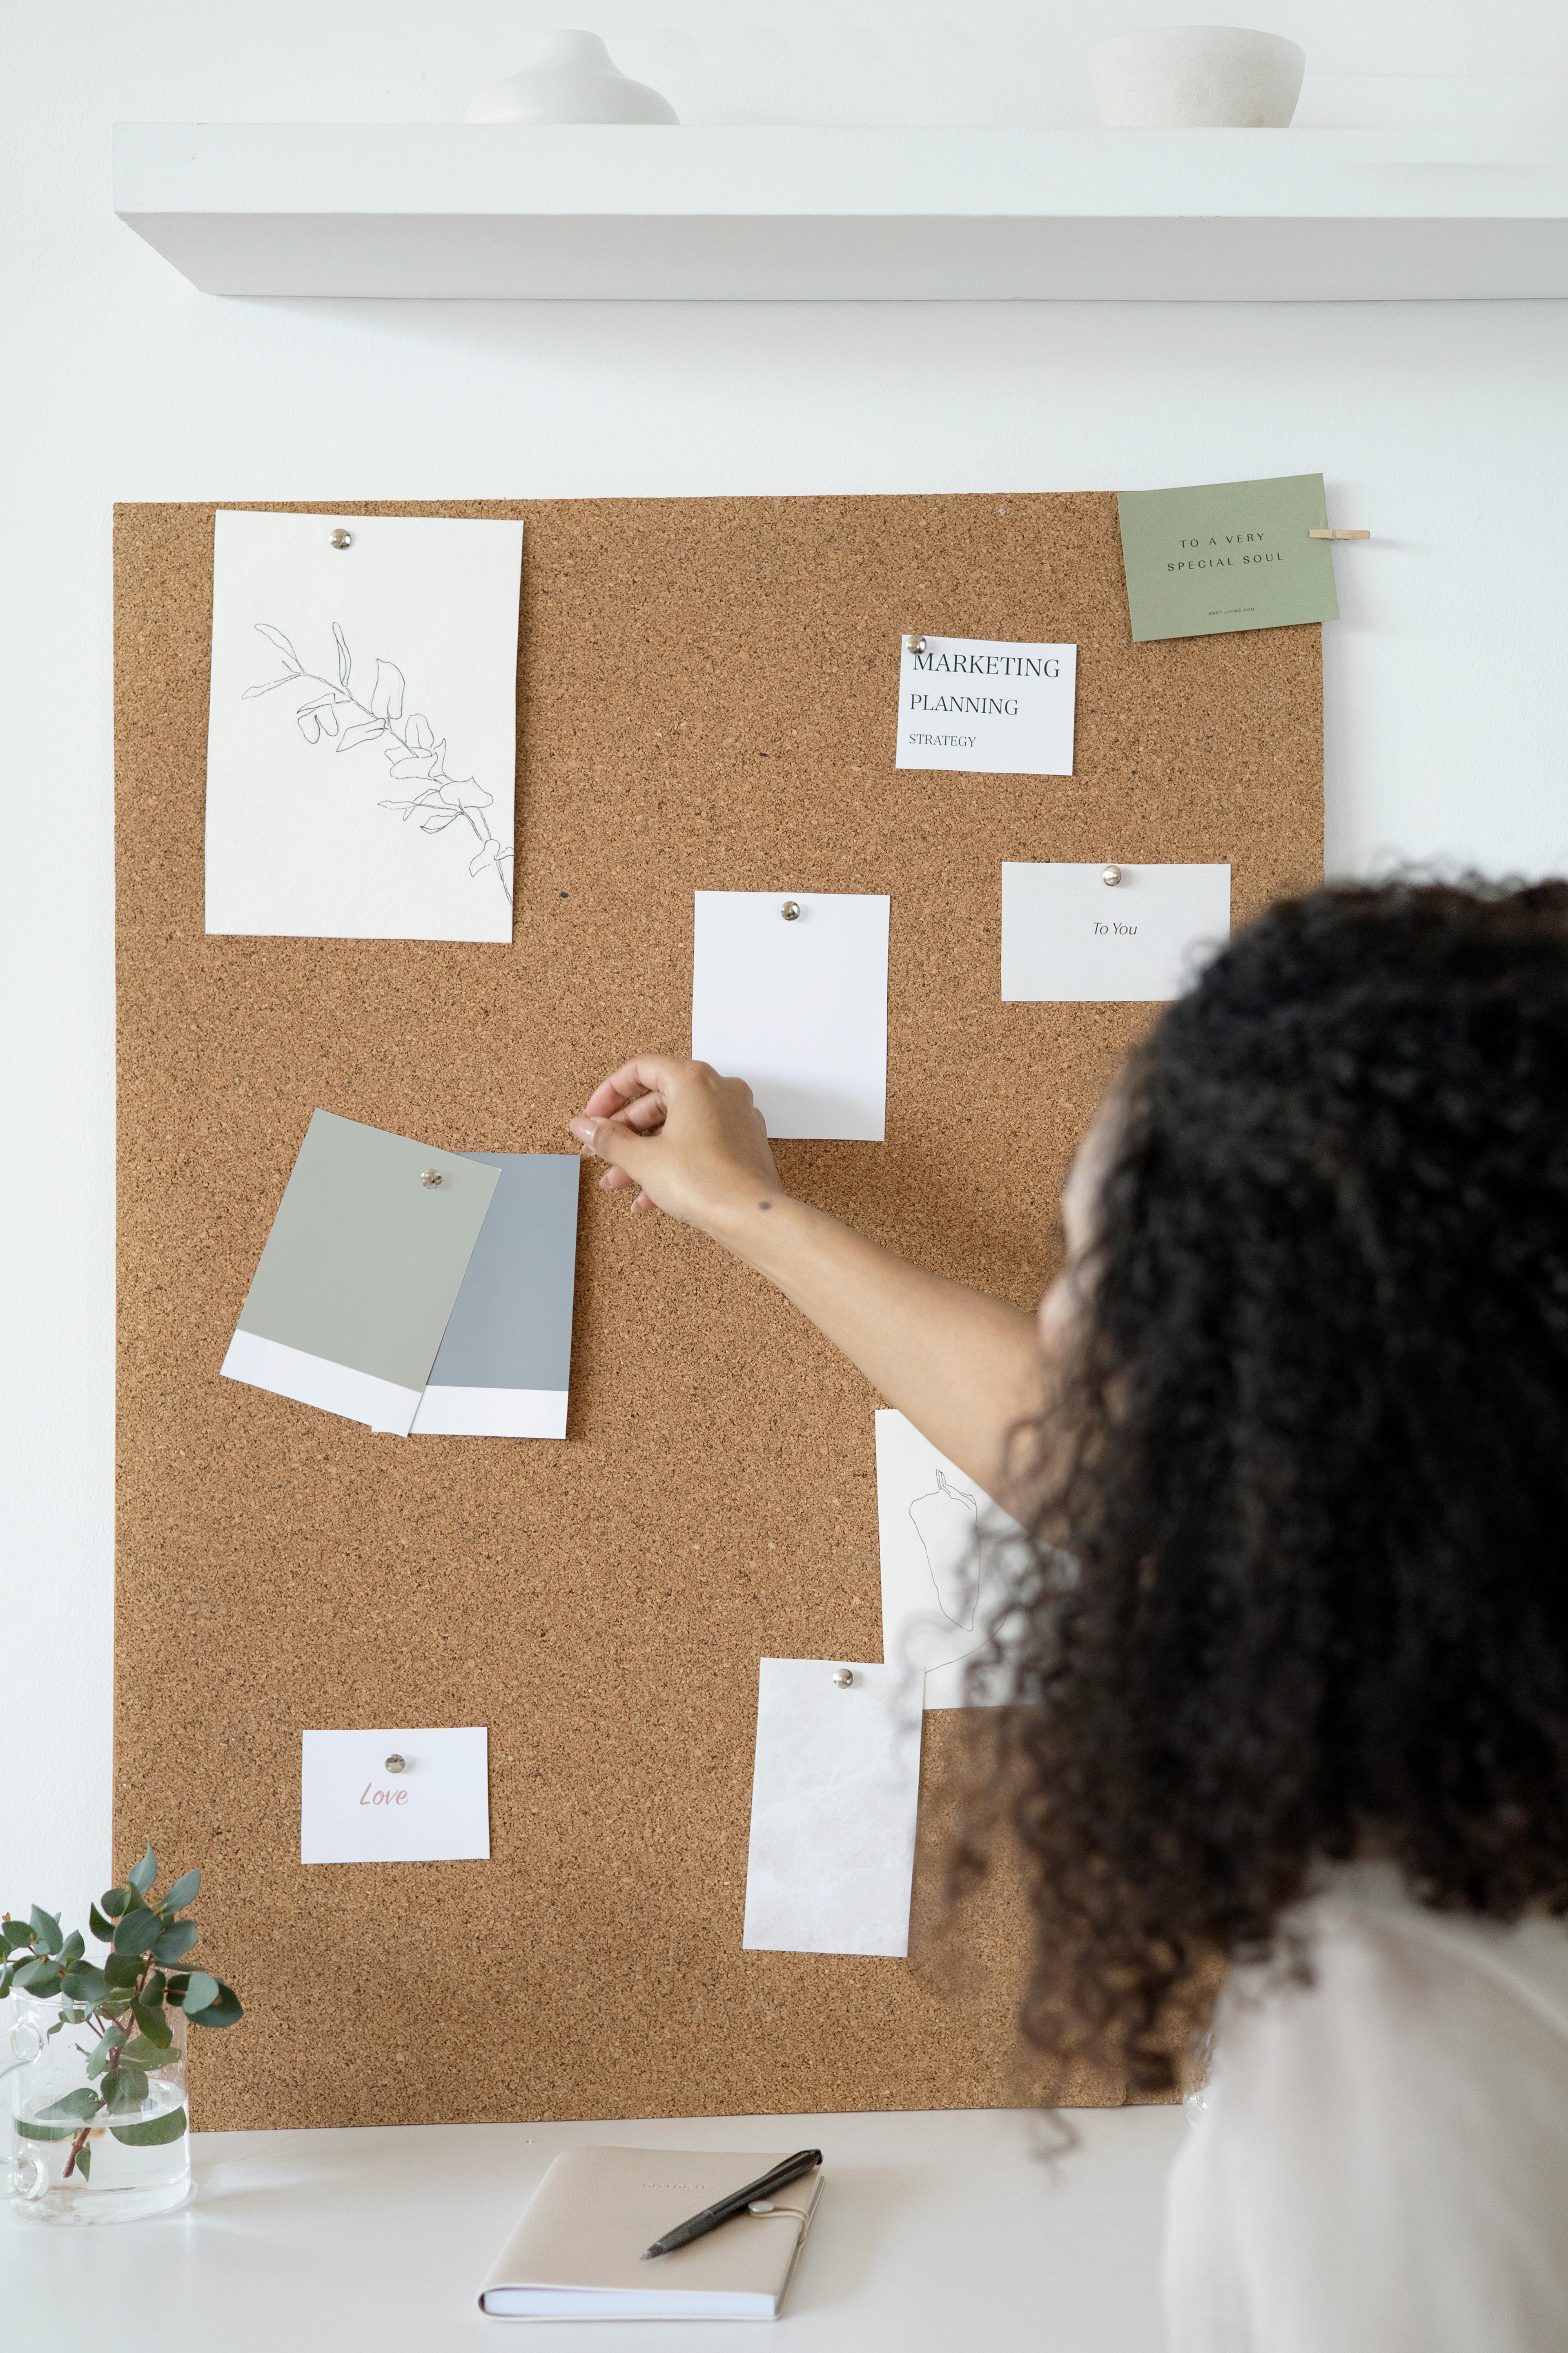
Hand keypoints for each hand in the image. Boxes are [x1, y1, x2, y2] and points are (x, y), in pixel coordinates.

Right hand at [568, 1056, 783, 1232]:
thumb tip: (585, 1127)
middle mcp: (719, 1090)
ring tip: (617, 1181)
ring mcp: (734, 1117)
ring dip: (642, 1153)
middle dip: (624, 1132)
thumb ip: (608, 1138)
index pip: (640, 1069)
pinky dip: (670, 1162)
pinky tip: (647, 1195)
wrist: (750, 1217)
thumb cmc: (707, 1182)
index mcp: (695, 1080)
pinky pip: (697, 1144)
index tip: (593, 1117)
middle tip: (600, 1151)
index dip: (609, 1093)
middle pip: (658, 1100)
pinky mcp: (742, 1144)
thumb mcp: (642, 1159)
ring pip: (676, 1127)